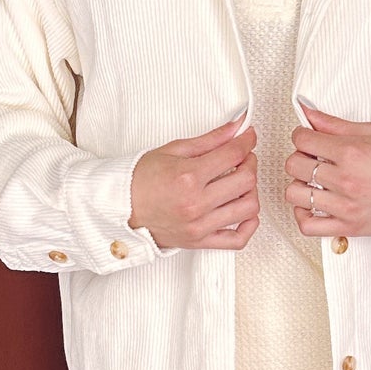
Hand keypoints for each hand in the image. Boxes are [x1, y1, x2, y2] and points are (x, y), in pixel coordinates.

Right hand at [131, 112, 259, 251]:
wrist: (119, 208)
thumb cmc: (139, 180)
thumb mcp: (173, 150)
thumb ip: (209, 140)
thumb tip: (235, 128)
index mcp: (188, 177)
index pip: (233, 154)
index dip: (247, 141)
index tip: (248, 136)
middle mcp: (196, 204)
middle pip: (246, 181)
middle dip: (250, 163)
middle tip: (243, 157)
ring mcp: (199, 226)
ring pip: (248, 208)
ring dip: (251, 191)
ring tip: (240, 182)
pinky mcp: (200, 241)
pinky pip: (238, 239)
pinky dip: (249, 225)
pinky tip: (245, 211)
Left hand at [285, 101, 370, 237]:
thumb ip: (337, 125)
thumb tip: (309, 114)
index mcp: (352, 153)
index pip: (302, 140)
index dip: (302, 135)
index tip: (309, 138)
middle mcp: (346, 180)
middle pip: (294, 165)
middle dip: (300, 157)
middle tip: (314, 157)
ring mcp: (346, 207)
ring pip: (295, 194)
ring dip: (300, 184)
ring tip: (315, 181)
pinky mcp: (350, 227)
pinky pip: (308, 226)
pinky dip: (303, 215)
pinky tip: (313, 204)